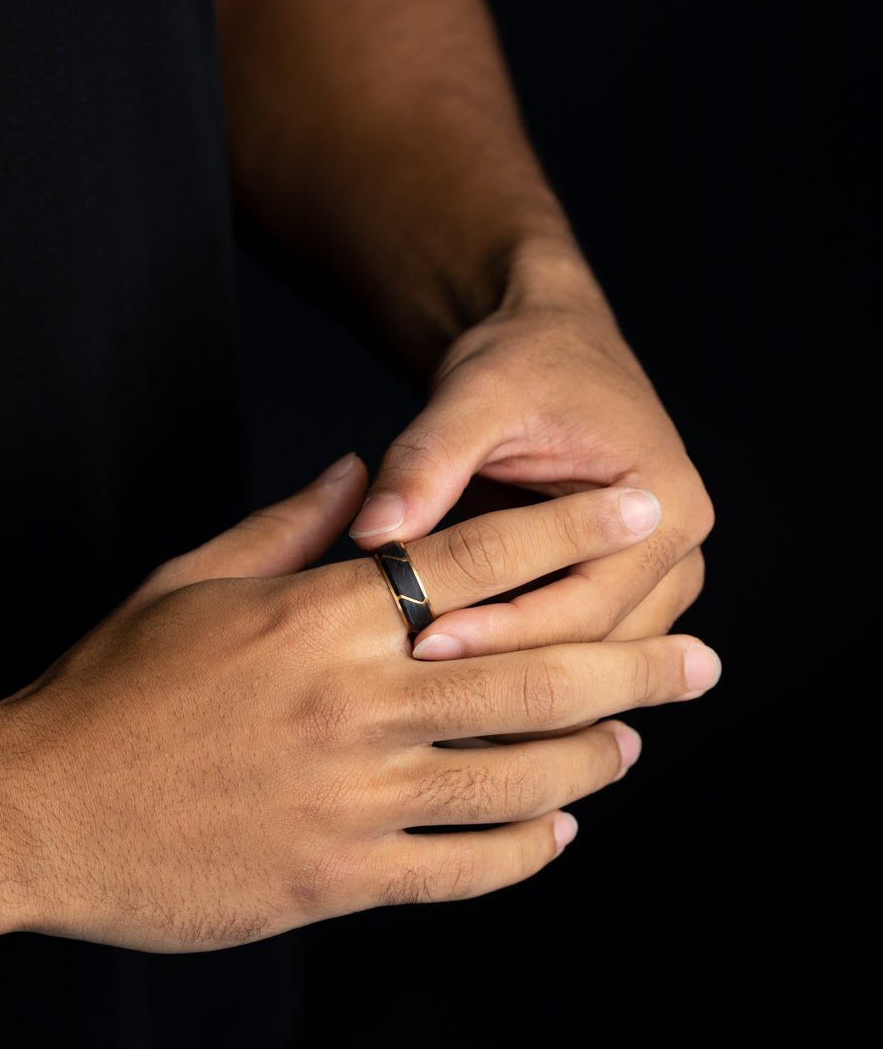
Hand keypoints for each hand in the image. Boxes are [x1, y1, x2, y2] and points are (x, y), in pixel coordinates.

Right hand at [0, 454, 718, 955]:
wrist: (37, 805)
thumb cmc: (112, 685)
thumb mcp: (195, 580)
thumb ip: (294, 526)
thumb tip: (365, 471)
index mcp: (322, 616)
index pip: (478, 558)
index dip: (573, 526)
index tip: (642, 508)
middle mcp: (356, 704)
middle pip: (532, 674)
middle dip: (633, 663)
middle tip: (703, 659)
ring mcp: (353, 800)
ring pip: (516, 777)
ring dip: (593, 755)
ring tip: (636, 740)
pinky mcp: (337, 879)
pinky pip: (463, 868)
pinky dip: (524, 848)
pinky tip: (558, 829)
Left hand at [349, 269, 713, 655]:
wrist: (549, 345)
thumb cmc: (523, 362)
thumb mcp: (472, 399)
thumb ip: (425, 465)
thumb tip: (372, 535)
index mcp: (665, 504)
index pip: (585, 607)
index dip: (501, 634)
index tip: (423, 645)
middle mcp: (677, 550)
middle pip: (597, 650)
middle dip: (509, 676)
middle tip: (417, 687)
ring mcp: (657, 576)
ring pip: (592, 668)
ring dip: (519, 687)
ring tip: (432, 703)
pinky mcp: (622, 588)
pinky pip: (577, 650)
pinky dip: (523, 669)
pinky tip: (457, 686)